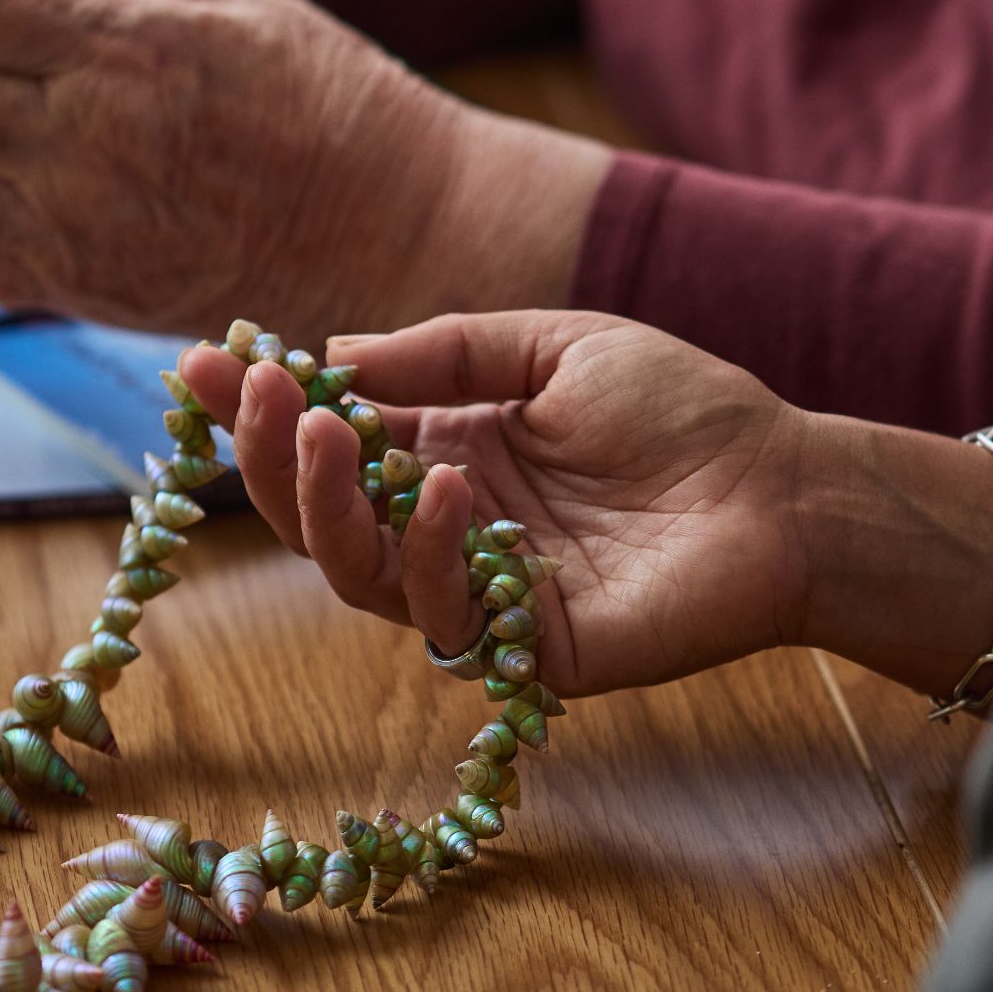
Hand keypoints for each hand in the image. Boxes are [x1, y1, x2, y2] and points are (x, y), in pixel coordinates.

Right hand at [180, 312, 821, 694]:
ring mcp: (480, 589)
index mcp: (448, 450)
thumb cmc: (684, 411)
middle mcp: (447, 525)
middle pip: (319, 515)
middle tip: (256, 397)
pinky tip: (450, 486)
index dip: (263, 407)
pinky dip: (427, 553)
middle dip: (270, 458)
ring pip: (355, 572)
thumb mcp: (554, 344)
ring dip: (326, 505)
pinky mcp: (524, 647)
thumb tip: (334, 358)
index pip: (329, 440)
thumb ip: (447, 353)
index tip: (205, 360)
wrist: (787, 487)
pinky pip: (441, 617)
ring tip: (329, 432)